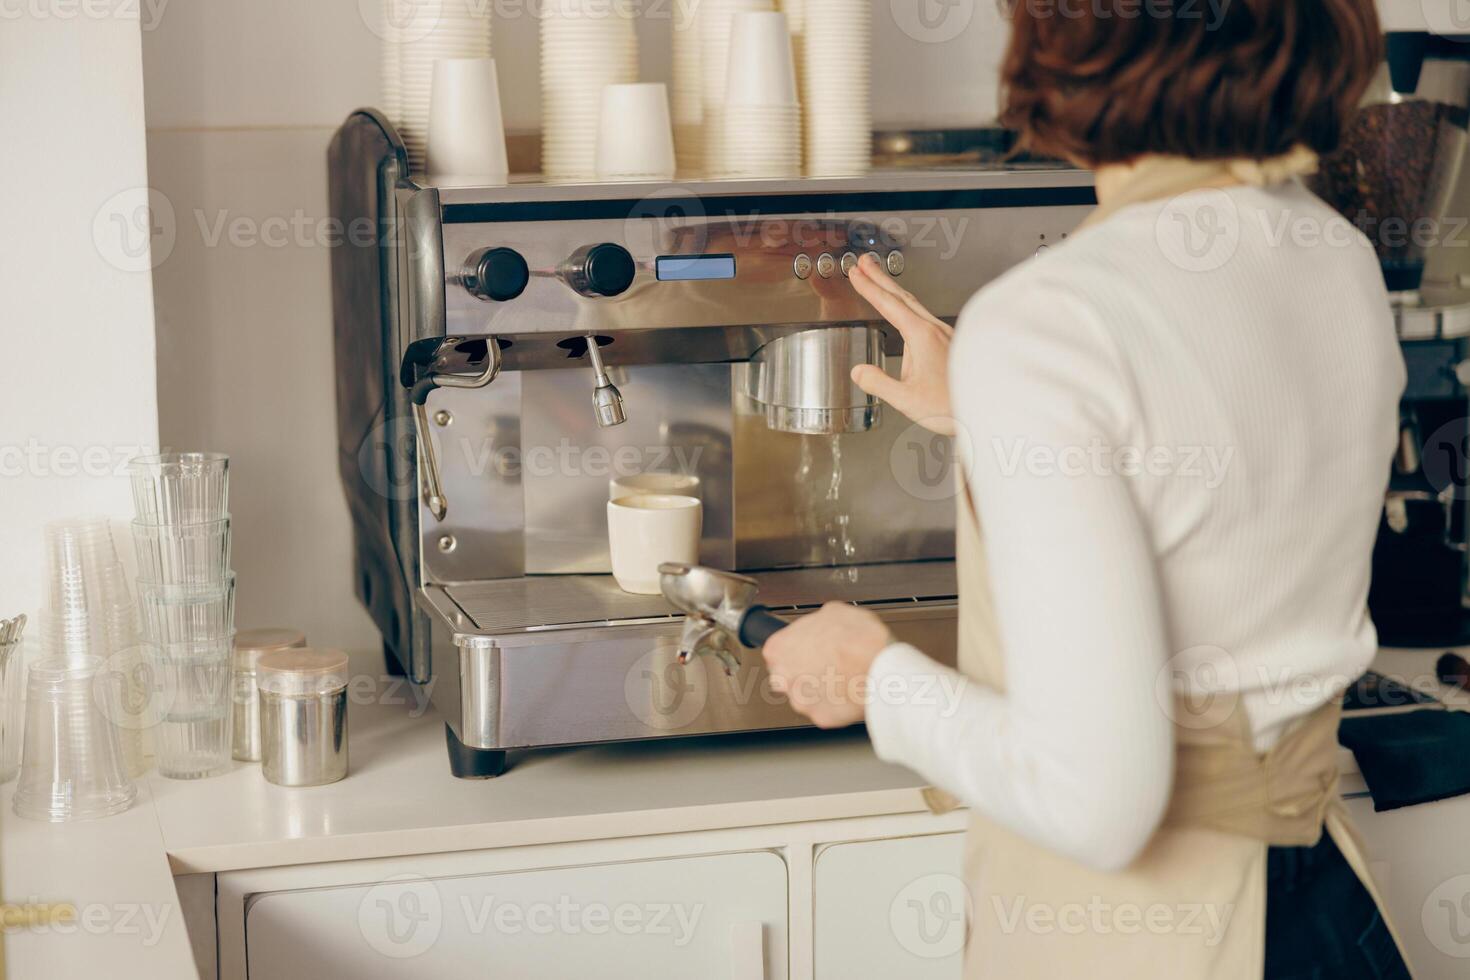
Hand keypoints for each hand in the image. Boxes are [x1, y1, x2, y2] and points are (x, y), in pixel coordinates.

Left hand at [763, 603, 892, 728]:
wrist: (881, 669)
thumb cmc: (858, 641)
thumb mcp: (834, 611)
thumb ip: (816, 621)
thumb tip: (821, 623)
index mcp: (780, 648)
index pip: (778, 649)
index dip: (798, 646)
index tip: (809, 647)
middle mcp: (784, 677)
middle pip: (790, 674)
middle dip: (806, 669)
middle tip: (829, 661)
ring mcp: (802, 700)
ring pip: (807, 694)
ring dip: (822, 687)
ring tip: (844, 675)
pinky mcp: (821, 717)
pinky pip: (827, 709)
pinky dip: (837, 702)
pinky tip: (850, 689)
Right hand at [848, 253, 955, 434]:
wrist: (989, 407)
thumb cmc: (954, 405)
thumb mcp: (907, 399)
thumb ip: (879, 383)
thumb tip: (859, 371)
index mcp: (922, 337)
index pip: (889, 305)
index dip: (869, 287)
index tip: (856, 274)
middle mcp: (935, 330)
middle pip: (902, 296)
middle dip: (880, 278)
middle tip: (864, 263)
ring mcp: (944, 335)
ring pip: (914, 305)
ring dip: (894, 291)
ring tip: (879, 283)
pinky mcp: (949, 343)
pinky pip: (923, 317)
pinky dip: (907, 307)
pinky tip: (905, 317)